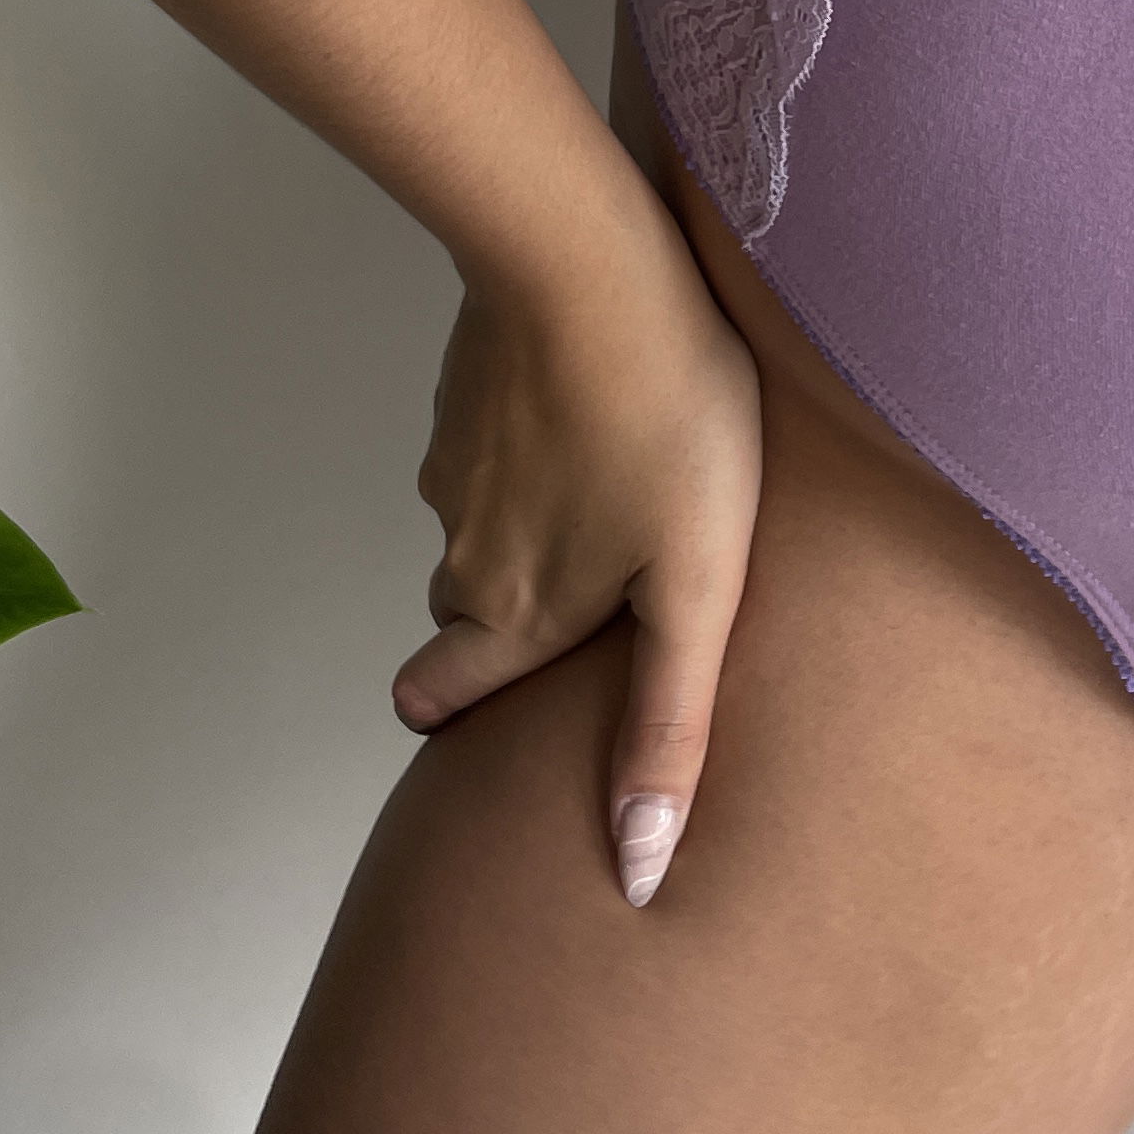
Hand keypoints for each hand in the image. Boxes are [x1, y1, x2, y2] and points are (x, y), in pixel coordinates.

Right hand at [391, 203, 762, 904]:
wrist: (591, 263)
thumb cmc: (668, 421)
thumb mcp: (696, 590)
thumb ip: (667, 727)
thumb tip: (637, 871)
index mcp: (511, 614)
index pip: (437, 699)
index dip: (456, 709)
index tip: (488, 712)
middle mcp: (462, 550)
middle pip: (461, 612)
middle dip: (506, 618)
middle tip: (587, 594)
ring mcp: (452, 464)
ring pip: (476, 523)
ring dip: (528, 519)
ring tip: (614, 489)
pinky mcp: (464, 389)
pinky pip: (487, 441)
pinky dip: (526, 440)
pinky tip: (590, 409)